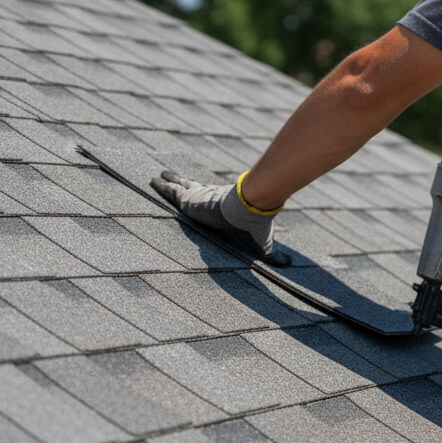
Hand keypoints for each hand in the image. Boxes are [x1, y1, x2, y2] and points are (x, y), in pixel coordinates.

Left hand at [150, 170, 289, 265]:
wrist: (249, 211)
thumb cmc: (254, 226)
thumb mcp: (261, 245)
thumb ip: (271, 255)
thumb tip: (287, 266)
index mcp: (225, 207)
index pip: (213, 199)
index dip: (207, 194)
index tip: (202, 192)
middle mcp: (211, 198)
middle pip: (194, 188)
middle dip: (184, 183)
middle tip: (173, 177)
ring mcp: (199, 196)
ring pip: (181, 187)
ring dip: (170, 181)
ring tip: (159, 176)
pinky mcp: (188, 199)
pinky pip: (172, 191)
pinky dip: (162, 186)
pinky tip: (154, 181)